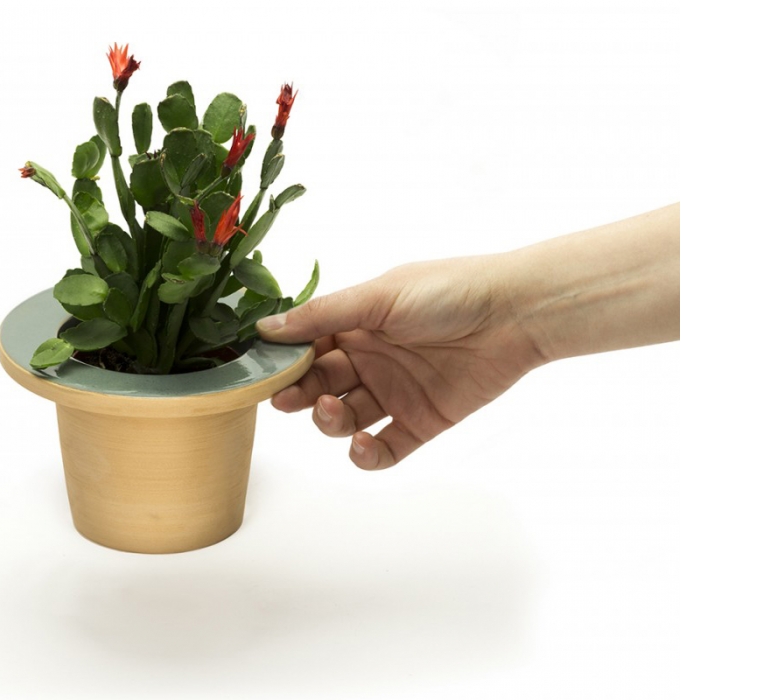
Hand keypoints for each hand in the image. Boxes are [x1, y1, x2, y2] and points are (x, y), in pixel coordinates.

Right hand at [256, 256, 544, 469]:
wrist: (515, 314)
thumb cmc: (449, 291)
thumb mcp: (378, 297)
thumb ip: (322, 317)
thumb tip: (266, 328)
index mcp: (357, 324)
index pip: (308, 348)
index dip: (287, 363)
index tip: (267, 374)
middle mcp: (372, 359)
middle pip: (320, 386)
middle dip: (300, 395)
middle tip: (288, 399)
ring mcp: (395, 392)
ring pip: (346, 419)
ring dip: (331, 421)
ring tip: (335, 410)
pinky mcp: (421, 421)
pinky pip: (385, 448)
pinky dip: (366, 454)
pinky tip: (361, 444)